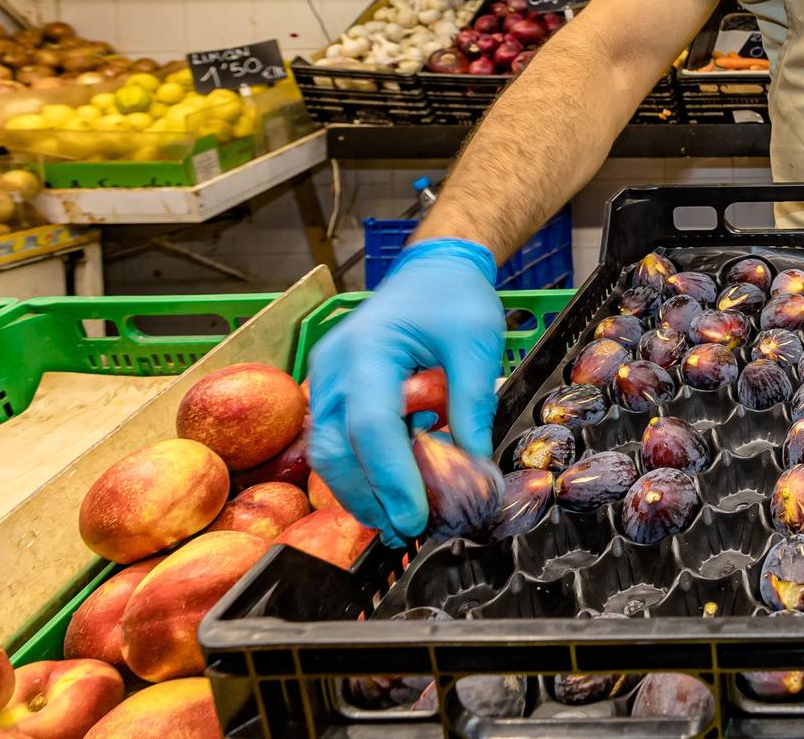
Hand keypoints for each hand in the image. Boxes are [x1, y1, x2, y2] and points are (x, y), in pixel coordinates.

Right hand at [307, 239, 503, 545]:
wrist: (432, 270)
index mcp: (368, 349)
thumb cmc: (455, 300)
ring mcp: (326, 377)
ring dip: (358, 492)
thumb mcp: (477, 344)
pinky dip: (357, 471)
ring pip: (327, 452)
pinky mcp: (332, 389)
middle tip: (403, 533)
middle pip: (335, 449)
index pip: (372, 427)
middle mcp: (335, 366)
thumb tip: (472, 466)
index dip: (392, 478)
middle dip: (367, 498)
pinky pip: (335, 439)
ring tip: (395, 522)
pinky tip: (386, 492)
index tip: (416, 516)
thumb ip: (471, 404)